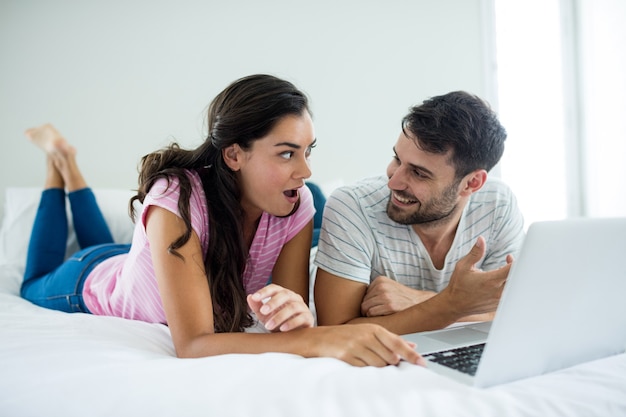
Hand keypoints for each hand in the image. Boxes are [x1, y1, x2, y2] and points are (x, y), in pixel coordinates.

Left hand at [247, 284, 313, 331]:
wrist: (293, 335)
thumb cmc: (279, 322)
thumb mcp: (265, 315)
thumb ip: (257, 306)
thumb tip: (249, 297)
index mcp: (283, 294)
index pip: (274, 288)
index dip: (264, 292)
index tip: (255, 297)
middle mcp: (294, 298)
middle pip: (285, 295)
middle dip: (273, 302)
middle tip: (263, 311)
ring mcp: (302, 307)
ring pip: (292, 307)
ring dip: (279, 316)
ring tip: (268, 326)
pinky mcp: (308, 318)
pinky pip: (301, 318)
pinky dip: (291, 323)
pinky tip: (282, 329)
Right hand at [310, 323, 425, 366]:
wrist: (317, 339)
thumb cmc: (344, 337)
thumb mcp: (367, 333)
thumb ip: (390, 340)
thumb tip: (413, 346)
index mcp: (374, 329)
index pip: (398, 343)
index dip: (411, 355)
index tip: (422, 364)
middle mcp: (366, 335)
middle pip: (390, 357)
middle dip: (390, 364)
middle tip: (381, 363)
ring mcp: (356, 345)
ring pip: (378, 365)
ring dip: (377, 368)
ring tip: (366, 361)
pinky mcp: (346, 354)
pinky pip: (363, 368)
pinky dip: (365, 370)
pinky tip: (358, 364)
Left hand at [361, 276, 435, 316]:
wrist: (420, 302)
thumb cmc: (401, 297)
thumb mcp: (388, 287)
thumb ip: (375, 290)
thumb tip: (354, 300)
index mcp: (380, 280)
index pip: (364, 294)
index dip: (368, 302)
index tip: (376, 306)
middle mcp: (381, 286)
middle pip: (363, 301)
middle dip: (367, 309)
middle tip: (378, 313)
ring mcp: (385, 296)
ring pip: (365, 308)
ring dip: (371, 314)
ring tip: (381, 314)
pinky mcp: (389, 306)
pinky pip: (372, 313)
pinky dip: (375, 317)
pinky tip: (384, 316)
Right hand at [442, 236, 513, 316]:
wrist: (454, 305)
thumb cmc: (458, 285)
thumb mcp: (463, 266)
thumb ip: (475, 253)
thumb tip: (481, 239)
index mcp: (491, 280)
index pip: (513, 269)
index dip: (516, 261)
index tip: (510, 257)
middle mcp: (498, 292)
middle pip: (518, 279)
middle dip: (516, 268)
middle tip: (509, 261)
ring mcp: (500, 300)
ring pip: (516, 288)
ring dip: (513, 278)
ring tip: (503, 270)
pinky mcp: (499, 306)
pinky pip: (510, 295)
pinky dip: (509, 286)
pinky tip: (501, 281)